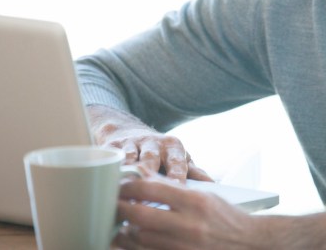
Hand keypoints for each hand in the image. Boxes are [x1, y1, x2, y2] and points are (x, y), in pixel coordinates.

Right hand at [86, 104, 211, 182]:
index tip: (178, 187)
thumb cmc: (160, 153)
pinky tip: (112, 183)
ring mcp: (132, 143)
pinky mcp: (114, 145)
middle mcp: (154, 142)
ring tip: (129, 190)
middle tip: (151, 192)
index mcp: (173, 146)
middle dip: (151, 175)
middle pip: (153, 159)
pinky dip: (113, 170)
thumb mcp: (177, 159)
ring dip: (130, 174)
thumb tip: (213, 185)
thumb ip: (194, 172)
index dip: (176, 174)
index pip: (176, 161)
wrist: (129, 133)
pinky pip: (113, 159)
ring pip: (132, 159)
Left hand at [113, 170, 325, 249]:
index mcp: (195, 202)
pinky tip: (130, 240)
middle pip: (140, 216)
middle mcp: (189, 225)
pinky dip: (137, 247)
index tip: (119, 183)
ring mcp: (184, 246)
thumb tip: (145, 182)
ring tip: (116, 222)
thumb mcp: (206, 195)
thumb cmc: (227, 217)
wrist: (250, 244)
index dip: (130, 186)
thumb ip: (176, 190)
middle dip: (120, 209)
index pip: (152, 189)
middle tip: (110, 203)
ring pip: (140, 239)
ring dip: (124, 231)